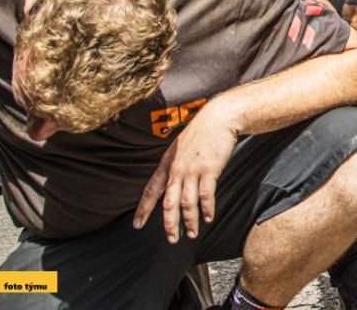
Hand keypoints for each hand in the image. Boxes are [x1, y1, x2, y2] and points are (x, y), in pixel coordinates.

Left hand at [133, 102, 237, 242]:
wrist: (218, 118)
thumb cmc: (201, 132)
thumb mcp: (180, 147)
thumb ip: (175, 164)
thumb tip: (172, 181)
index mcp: (167, 164)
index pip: (151, 190)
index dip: (143, 209)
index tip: (137, 224)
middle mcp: (176, 169)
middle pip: (169, 203)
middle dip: (169, 223)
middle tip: (171, 239)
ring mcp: (192, 170)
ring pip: (187, 203)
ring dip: (190, 221)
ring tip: (192, 234)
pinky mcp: (209, 170)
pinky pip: (206, 195)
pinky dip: (207, 209)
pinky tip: (208, 218)